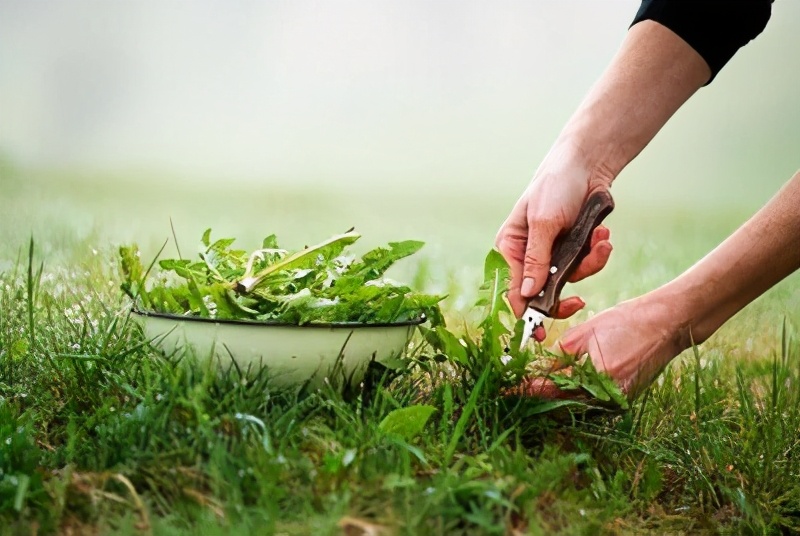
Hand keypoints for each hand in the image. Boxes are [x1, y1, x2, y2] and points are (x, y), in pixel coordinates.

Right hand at [495, 154, 613, 318]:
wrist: (588, 164)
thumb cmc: (556, 186)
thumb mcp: (544, 223)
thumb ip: (537, 261)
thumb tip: (527, 294)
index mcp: (511, 248)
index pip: (515, 289)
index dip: (526, 312)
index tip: (539, 333)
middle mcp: (530, 255)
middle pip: (543, 293)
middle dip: (565, 295)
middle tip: (578, 305)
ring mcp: (554, 254)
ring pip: (570, 279)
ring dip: (590, 263)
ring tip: (601, 241)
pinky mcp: (575, 249)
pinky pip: (587, 265)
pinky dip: (598, 252)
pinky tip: (603, 236)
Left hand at [513, 293, 686, 399]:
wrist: (666, 324)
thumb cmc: (626, 323)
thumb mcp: (585, 334)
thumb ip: (560, 355)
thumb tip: (536, 368)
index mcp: (596, 380)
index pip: (551, 390)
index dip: (526, 388)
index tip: (507, 388)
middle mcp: (607, 399)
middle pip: (561, 404)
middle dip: (537, 395)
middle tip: (514, 389)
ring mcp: (616, 403)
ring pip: (574, 406)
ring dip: (554, 397)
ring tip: (531, 388)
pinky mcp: (622, 401)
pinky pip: (590, 403)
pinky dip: (572, 396)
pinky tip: (558, 388)